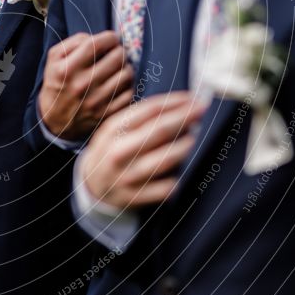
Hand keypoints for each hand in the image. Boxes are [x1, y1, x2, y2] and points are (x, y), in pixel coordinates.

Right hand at [38, 31, 134, 141]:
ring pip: (127, 74)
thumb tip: (97, 37)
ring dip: (126, 67)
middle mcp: (82, 85)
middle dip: (119, 51)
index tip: (111, 39)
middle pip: (117, 57)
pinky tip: (120, 84)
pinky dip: (128, 86)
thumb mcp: (54, 59)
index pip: (96, 44)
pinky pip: (129, 93)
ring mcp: (96, 101)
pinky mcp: (107, 114)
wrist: (54, 121)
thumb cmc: (57, 83)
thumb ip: (74, 42)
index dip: (109, 37)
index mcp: (67, 69)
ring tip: (118, 68)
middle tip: (115, 53)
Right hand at [78, 92, 206, 209]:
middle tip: (203, 109)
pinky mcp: (135, 196)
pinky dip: (177, 178)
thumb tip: (178, 105)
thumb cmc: (111, 150)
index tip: (192, 98)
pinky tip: (181, 171)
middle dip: (186, 117)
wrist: (92, 184)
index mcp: (113, 130)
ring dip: (185, 146)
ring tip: (193, 139)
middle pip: (160, 130)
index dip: (174, 102)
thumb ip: (139, 117)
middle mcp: (119, 152)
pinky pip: (165, 187)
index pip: (149, 110)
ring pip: (166, 159)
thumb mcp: (114, 129)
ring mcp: (127, 175)